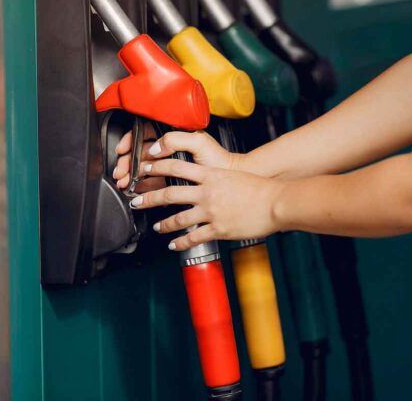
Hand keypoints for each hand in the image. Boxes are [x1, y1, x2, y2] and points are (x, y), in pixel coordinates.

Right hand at [113, 128, 242, 189]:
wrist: (230, 178)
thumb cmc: (219, 159)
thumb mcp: (199, 142)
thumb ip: (176, 139)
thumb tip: (155, 147)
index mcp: (174, 135)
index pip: (145, 133)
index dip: (131, 141)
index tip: (123, 150)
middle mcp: (170, 149)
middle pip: (140, 152)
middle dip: (127, 162)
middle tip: (121, 172)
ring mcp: (170, 165)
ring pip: (143, 168)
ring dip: (131, 175)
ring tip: (125, 183)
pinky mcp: (172, 180)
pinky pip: (152, 182)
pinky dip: (142, 186)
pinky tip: (136, 190)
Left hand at [131, 158, 283, 250]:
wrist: (275, 202)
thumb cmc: (259, 188)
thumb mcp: (233, 175)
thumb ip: (216, 178)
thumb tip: (205, 180)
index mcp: (211, 175)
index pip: (176, 167)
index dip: (157, 167)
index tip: (146, 169)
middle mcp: (207, 193)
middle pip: (169, 193)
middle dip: (149, 198)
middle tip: (136, 200)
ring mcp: (211, 212)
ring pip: (178, 218)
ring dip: (164, 224)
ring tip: (157, 227)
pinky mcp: (218, 229)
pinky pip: (194, 237)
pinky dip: (181, 242)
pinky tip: (174, 245)